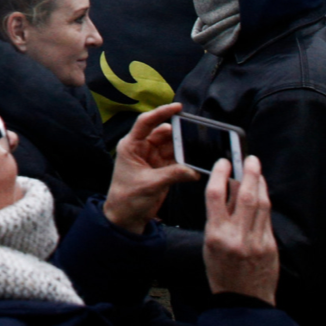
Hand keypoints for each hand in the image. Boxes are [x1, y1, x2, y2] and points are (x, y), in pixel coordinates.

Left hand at [102, 103, 197, 233]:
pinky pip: (177, 161)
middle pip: (163, 134)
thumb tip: (194, 170)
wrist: (126, 218)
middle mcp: (142, 149)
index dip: (161, 112)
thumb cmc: (128, 198)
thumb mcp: (149, 184)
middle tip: (196, 134)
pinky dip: (186, 162)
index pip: (146, 122)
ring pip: (172, 147)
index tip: (177, 107)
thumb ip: (172, 175)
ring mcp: (152, 159)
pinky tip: (197, 164)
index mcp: (131, 145)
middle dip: (179, 134)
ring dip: (185, 149)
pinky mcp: (162, 170)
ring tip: (200, 149)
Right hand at [203, 156, 278, 303]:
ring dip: (260, 184)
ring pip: (261, 204)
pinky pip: (267, 218)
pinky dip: (264, 202)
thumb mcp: (209, 244)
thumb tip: (227, 191)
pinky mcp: (270, 246)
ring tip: (257, 171)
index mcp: (216, 235)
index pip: (217, 195)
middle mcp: (238, 236)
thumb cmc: (221, 272)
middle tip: (250, 158)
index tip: (223, 162)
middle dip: (249, 173)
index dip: (221, 174)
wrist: (243, 301)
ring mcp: (257, 241)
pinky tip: (262, 194)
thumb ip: (218, 218)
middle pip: (245, 195)